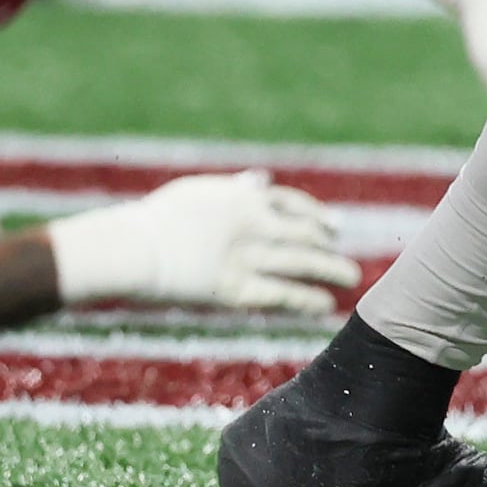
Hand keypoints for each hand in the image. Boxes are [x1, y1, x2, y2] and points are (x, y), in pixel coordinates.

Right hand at [43, 170, 358, 314]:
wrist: (135, 248)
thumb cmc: (159, 219)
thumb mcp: (200, 193)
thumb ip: (235, 188)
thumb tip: (261, 179)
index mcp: (245, 197)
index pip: (292, 205)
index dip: (316, 215)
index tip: (333, 225)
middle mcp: (254, 225)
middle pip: (304, 233)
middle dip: (327, 243)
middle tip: (345, 251)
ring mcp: (247, 258)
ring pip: (301, 263)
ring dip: (330, 270)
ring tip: (352, 278)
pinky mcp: (234, 290)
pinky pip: (279, 294)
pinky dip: (305, 299)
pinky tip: (324, 306)